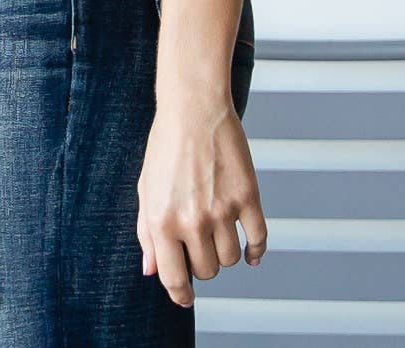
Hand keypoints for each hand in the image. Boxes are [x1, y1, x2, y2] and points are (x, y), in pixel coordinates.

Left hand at [137, 88, 267, 307]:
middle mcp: (191, 220)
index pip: (173, 277)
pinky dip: (255, 252)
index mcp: (161, 219)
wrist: (194, 107)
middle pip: (207, 270)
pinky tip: (250, 252)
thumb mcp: (146, 188)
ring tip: (218, 233)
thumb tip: (150, 271)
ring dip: (226, 254)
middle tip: (199, 244)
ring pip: (230, 259)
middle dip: (203, 264)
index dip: (180, 293)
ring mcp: (222, 210)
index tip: (185, 297)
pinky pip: (258, 240)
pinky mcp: (248, 197)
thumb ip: (146, 232)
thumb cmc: (166, 145)